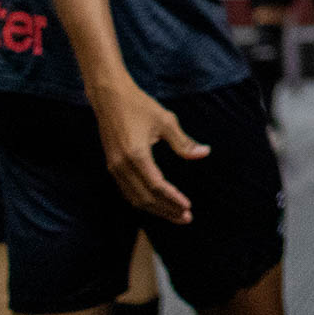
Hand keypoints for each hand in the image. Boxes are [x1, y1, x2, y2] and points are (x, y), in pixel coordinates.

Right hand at [88, 77, 209, 222]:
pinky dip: (141, 201)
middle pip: (144, 198)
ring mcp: (114, 167)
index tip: (188, 207)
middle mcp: (121, 165)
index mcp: (136, 155)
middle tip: (186, 218)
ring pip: (134, 198)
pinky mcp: (111, 166)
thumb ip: (183, 142)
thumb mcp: (165, 120)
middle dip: (166, 210)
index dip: (172, 199)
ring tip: (175, 215)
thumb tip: (203, 154)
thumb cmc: (139, 105)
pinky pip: (126, 191)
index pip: (156, 186)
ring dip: (155, 209)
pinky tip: (155, 204)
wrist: (109, 97)